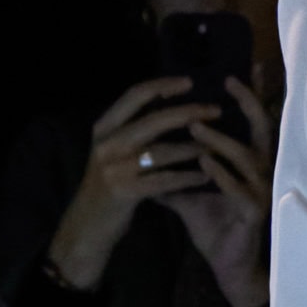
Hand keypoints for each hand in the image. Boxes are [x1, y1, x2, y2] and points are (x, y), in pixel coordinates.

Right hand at [48, 76, 217, 291]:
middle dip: (188, 112)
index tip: (190, 82)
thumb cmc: (106, 185)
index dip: (163, 85)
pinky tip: (206, 177)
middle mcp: (107, 143)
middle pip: (154, 119)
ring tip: (219, 146)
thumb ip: (133, 129)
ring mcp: (115, 167)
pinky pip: (165, 180)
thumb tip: (168, 104)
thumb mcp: (112, 150)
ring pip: (164, 151)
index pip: (135, 95)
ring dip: (195, 148)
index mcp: (104, 127)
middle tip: (216, 110)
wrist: (87, 225)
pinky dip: (188, 177)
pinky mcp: (126, 191)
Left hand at [160, 78, 274, 306]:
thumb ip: (172, 170)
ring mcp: (262, 191)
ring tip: (195, 127)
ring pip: (248, 157)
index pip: (254, 122)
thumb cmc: (214, 224)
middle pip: (264, 129)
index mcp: (249, 161)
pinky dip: (222, 175)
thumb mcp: (189, 192)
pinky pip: (240, 189)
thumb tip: (142, 154)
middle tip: (228, 83)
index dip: (248, 97)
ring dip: (221, 141)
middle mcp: (262, 170)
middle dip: (249, 104)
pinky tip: (205, 163)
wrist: (225, 263)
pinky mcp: (254, 212)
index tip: (231, 73)